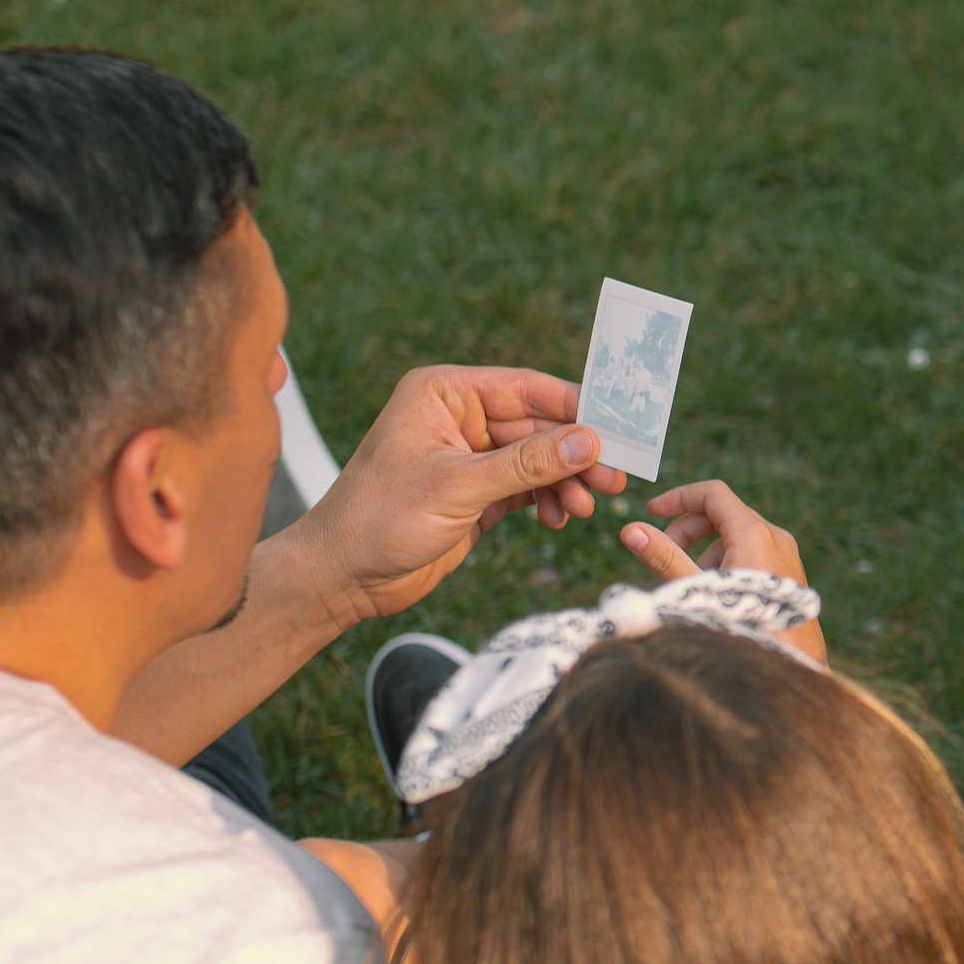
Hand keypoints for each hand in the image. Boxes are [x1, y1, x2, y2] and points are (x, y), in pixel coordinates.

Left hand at [305, 366, 628, 623]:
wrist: (343, 574)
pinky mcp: (474, 493)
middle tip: (615, 476)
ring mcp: (468, 456)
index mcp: (443, 393)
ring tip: (588, 505)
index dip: (575, 407)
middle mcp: (457, 417)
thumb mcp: (459, 486)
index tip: (620, 425)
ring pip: (537, 459)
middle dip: (576, 452)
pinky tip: (560, 517)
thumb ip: (527, 463)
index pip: (525, 388)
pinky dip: (548, 499)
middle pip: (538, 425)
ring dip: (566, 480)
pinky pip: (526, 486)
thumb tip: (588, 442)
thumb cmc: (380, 518)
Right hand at [619, 480, 826, 663]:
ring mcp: (786, 555)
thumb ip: (663, 558)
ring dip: (707, 550)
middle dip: (689, 529)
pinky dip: (727, 561)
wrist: (787, 668)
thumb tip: (631, 531)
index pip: (712, 494)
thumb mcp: (695, 591)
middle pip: (724, 513)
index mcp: (754, 534)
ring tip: (694, 585)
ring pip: (737, 536)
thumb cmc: (741, 631)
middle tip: (664, 552)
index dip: (678, 498)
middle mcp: (775, 537)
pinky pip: (753, 552)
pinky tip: (717, 595)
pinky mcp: (788, 573)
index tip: (652, 512)